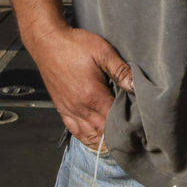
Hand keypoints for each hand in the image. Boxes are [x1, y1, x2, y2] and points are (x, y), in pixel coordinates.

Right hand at [30, 26, 132, 146]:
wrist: (47, 42)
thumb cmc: (74, 45)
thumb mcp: (102, 52)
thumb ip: (120, 70)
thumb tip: (136, 86)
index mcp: (92, 95)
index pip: (114, 121)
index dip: (128, 127)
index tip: (139, 129)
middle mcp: (80, 107)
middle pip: (103, 132)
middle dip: (118, 138)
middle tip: (133, 140)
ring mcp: (69, 109)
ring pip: (89, 135)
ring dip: (103, 142)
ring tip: (117, 144)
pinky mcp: (62, 108)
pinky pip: (74, 130)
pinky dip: (86, 139)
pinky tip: (94, 140)